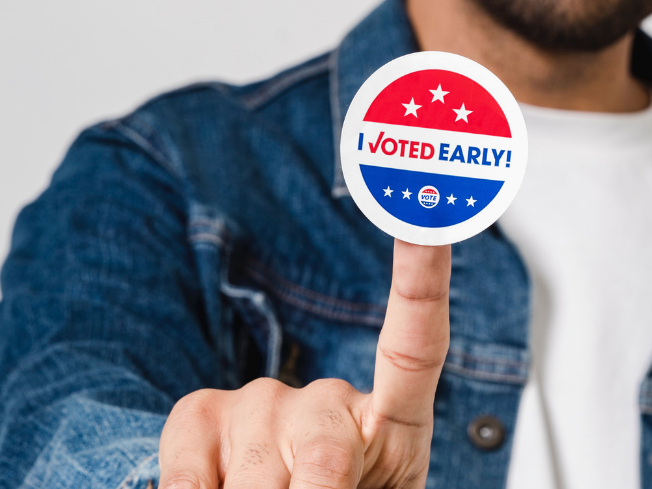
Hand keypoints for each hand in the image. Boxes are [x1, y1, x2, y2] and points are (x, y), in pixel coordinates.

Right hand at [158, 239, 450, 488]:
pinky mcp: (199, 414)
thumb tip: (326, 471)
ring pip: (259, 480)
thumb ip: (374, 478)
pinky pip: (189, 479)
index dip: (422, 280)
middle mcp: (325, 399)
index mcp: (388, 420)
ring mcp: (260, 402)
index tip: (428, 222)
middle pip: (327, 457)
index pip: (413, 345)